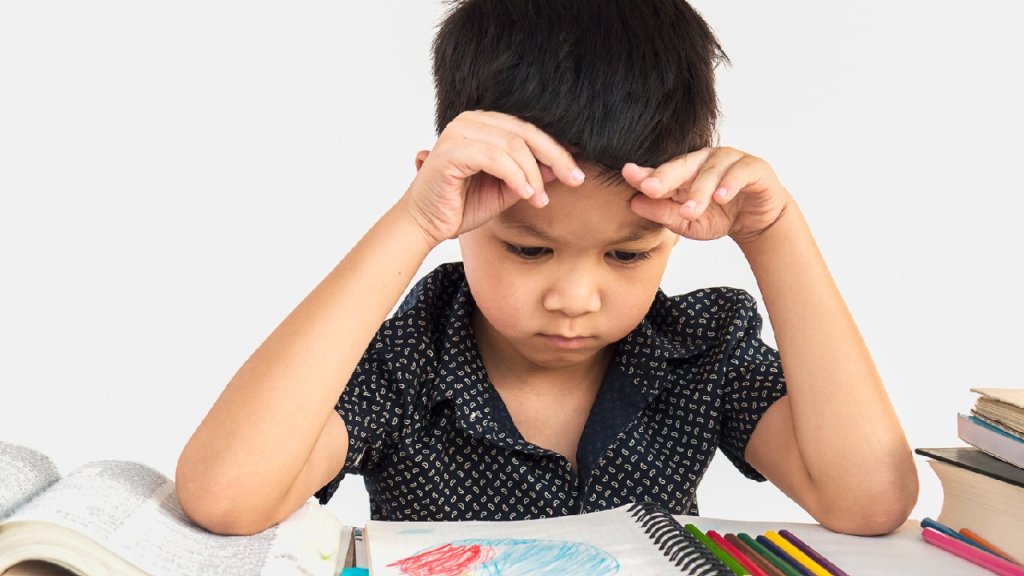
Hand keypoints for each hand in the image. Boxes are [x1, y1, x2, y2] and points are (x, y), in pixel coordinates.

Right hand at [400, 110, 585, 246]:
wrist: (425, 225)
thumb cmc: (461, 206)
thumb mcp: (505, 191)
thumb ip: (530, 176)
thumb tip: (562, 168)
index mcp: (483, 124)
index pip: (528, 131)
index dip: (556, 151)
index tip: (577, 174)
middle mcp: (470, 121)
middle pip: (525, 133)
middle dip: (555, 158)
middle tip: (574, 180)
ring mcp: (459, 132)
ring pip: (513, 145)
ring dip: (533, 175)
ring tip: (540, 199)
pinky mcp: (451, 151)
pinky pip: (495, 158)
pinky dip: (516, 176)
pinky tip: (527, 194)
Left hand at [621, 146, 790, 244]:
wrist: (756, 220)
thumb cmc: (719, 216)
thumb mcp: (689, 223)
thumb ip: (665, 213)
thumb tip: (634, 204)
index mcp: (684, 172)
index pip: (661, 171)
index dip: (645, 173)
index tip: (627, 174)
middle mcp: (704, 160)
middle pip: (682, 165)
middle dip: (665, 176)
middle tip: (650, 188)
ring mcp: (728, 160)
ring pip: (710, 171)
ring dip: (699, 191)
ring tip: (690, 210)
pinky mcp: (753, 167)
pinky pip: (739, 171)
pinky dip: (729, 184)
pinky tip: (721, 196)